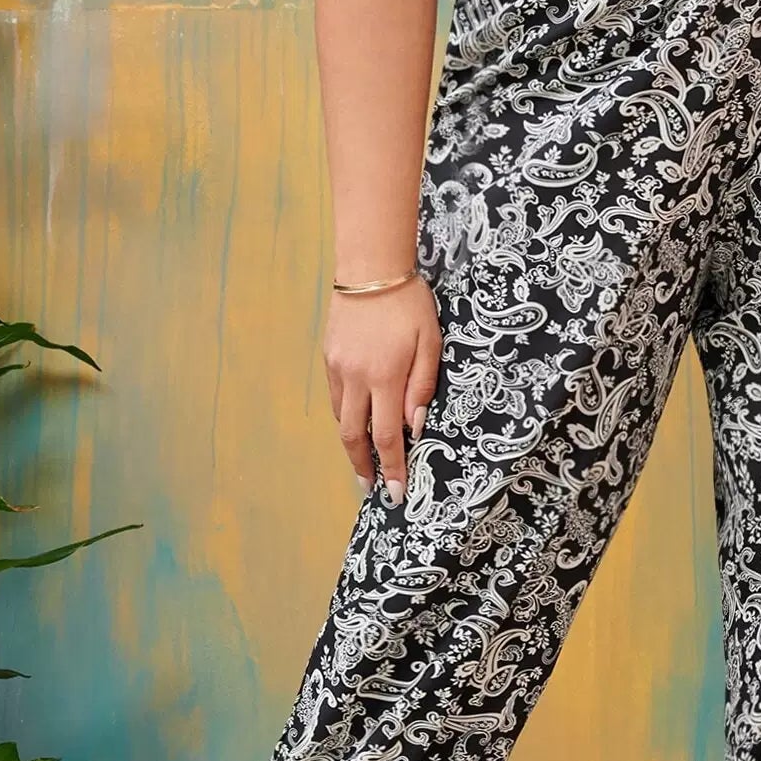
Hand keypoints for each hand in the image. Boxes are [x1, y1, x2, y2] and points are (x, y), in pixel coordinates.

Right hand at [323, 272, 440, 505]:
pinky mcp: (329, 358)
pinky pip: (336, 397)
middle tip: (371, 488)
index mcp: (386, 377)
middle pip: (354, 435)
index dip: (392, 467)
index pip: (388, 436)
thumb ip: (422, 388)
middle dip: (363, 466)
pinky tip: (356, 424)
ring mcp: (338, 368)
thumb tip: (416, 427)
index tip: (396, 492)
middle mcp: (356, 378)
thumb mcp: (430, 344)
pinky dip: (346, 416)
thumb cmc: (410, 304)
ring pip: (341, 418)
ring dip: (352, 444)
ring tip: (363, 462)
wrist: (371, 268)